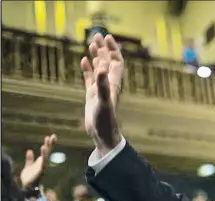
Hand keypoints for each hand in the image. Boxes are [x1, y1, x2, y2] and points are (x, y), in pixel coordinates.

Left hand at [20, 134, 56, 188]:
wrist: (28, 188)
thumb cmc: (29, 178)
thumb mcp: (28, 166)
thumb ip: (29, 159)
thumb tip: (30, 150)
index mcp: (41, 162)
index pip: (46, 151)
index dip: (48, 144)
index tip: (50, 136)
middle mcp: (44, 163)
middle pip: (49, 152)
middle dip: (51, 144)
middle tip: (54, 135)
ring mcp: (43, 166)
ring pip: (47, 155)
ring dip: (48, 147)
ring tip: (48, 139)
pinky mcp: (41, 170)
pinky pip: (44, 160)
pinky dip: (44, 154)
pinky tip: (43, 147)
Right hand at [80, 33, 123, 153]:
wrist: (103, 136)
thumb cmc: (106, 121)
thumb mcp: (104, 102)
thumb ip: (103, 86)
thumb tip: (102, 68)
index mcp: (114, 84)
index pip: (116, 62)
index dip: (113, 50)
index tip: (107, 37)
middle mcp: (108, 85)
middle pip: (108, 62)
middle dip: (104, 49)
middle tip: (97, 35)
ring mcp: (100, 90)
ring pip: (99, 69)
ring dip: (97, 57)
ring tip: (92, 44)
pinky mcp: (92, 96)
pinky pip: (90, 79)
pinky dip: (88, 69)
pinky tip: (84, 60)